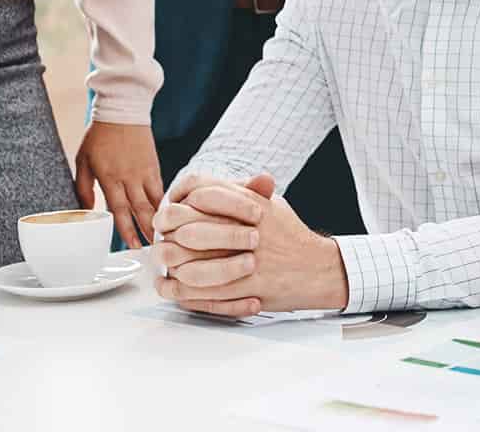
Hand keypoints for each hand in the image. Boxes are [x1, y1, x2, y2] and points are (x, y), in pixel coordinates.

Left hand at [73, 121, 162, 248]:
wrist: (122, 109)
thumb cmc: (99, 136)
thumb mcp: (82, 161)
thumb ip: (83, 188)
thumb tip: (87, 211)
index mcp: (109, 177)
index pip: (119, 209)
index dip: (127, 229)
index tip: (133, 245)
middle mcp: (129, 176)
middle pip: (141, 208)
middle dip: (148, 230)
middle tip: (154, 248)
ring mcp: (144, 170)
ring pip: (154, 200)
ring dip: (159, 219)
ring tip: (165, 235)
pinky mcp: (154, 165)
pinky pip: (160, 188)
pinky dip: (164, 202)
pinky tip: (168, 214)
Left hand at [153, 172, 347, 316]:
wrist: (319, 268)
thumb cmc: (291, 236)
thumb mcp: (271, 204)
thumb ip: (241, 192)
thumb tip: (202, 186)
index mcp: (251, 203)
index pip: (203, 191)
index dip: (179, 198)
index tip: (170, 210)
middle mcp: (248, 230)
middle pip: (189, 228)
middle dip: (167, 234)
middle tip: (160, 239)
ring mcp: (248, 261)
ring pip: (191, 265)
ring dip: (171, 265)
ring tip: (162, 265)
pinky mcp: (248, 288)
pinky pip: (205, 293)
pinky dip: (182, 291)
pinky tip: (172, 287)